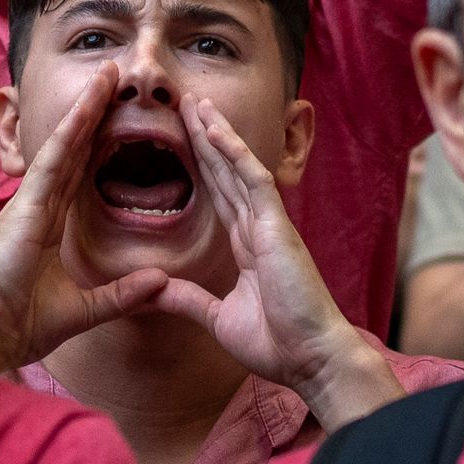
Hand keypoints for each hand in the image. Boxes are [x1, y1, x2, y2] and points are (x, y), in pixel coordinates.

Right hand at [0, 81, 174, 362]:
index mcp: (47, 224)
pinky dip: (67, 135)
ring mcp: (28, 205)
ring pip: (62, 146)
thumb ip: (122, 293)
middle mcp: (36, 206)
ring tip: (107, 75)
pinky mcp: (23, 212)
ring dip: (85, 109)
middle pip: (70, 148)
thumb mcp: (86, 309)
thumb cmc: (22, 324)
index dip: (95, 138)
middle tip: (113, 73)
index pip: (77, 170)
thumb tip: (161, 280)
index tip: (116, 110)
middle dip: (91, 110)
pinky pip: (50, 165)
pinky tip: (85, 109)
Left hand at [146, 101, 398, 422]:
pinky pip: (254, 182)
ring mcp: (271, 225)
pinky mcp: (279, 228)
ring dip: (216, 134)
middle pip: (226, 173)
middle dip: (205, 138)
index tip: (183, 138)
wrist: (311, 360)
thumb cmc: (277, 344)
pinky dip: (236, 154)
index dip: (202, 165)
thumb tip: (152, 289)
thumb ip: (187, 299)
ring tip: (195, 102)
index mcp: (248, 247)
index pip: (219, 195)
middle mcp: (259, 229)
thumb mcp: (218, 318)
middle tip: (185, 103)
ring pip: (238, 168)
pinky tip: (217, 131)